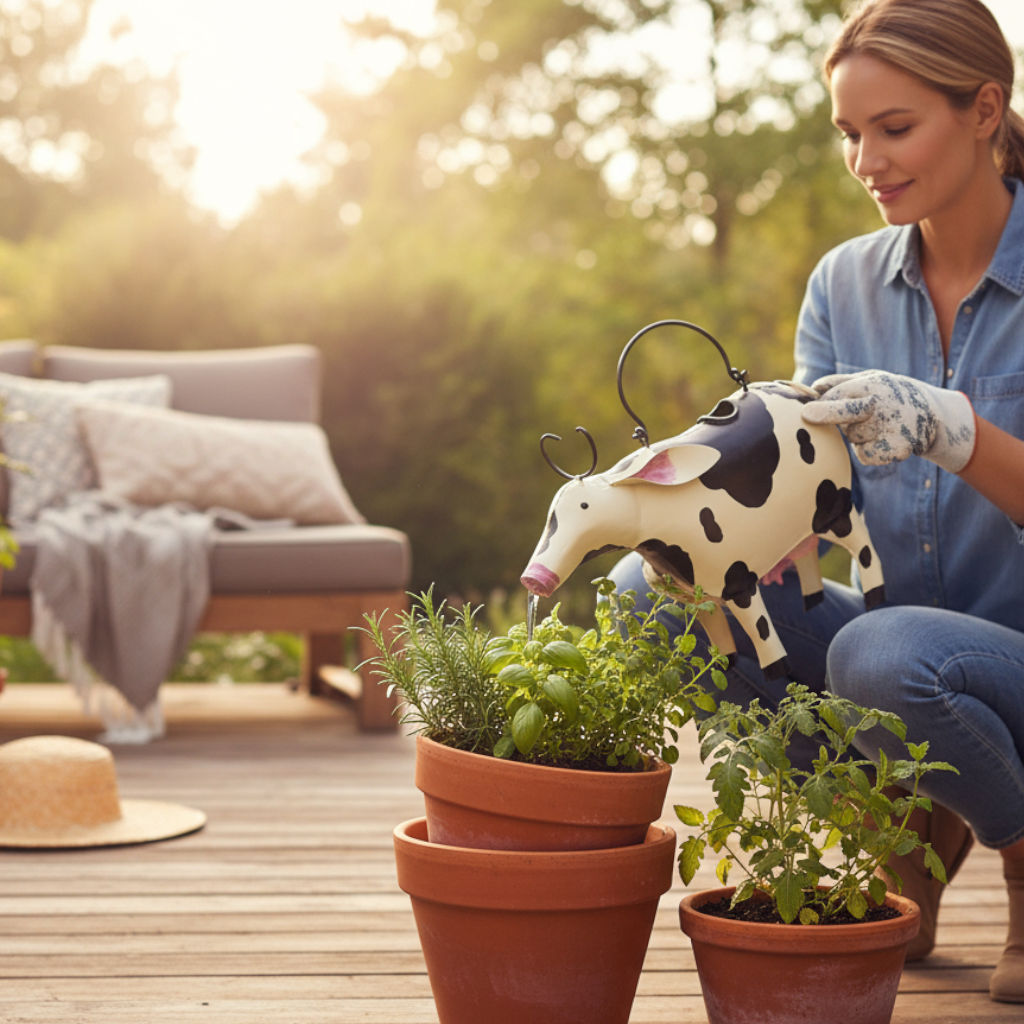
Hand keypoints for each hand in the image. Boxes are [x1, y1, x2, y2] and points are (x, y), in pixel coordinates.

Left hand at [800, 370, 975, 472]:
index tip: (804, 412)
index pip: (838, 394)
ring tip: (876, 425)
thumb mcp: (870, 379)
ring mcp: (890, 427)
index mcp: (872, 385)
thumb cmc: (890, 394)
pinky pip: (865, 455)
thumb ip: (839, 383)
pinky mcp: (896, 449)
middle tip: (807, 415)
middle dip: (826, 414)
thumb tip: (810, 389)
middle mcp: (881, 405)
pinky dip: (868, 451)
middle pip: (845, 413)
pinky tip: (883, 440)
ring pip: (853, 437)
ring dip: (857, 435)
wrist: (934, 414)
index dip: (820, 405)